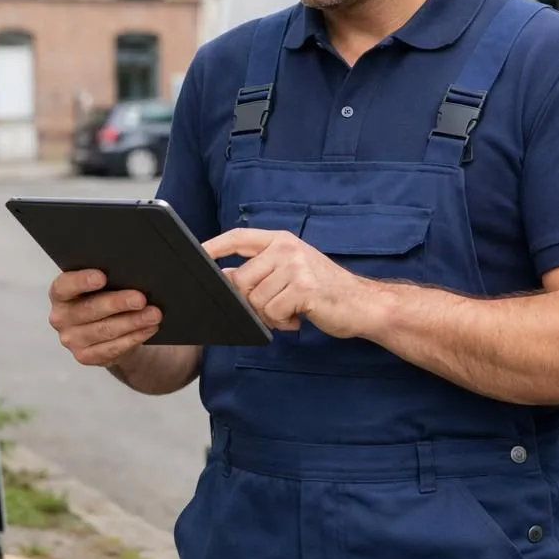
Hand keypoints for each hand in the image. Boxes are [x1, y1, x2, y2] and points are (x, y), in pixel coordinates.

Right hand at [47, 269, 161, 366]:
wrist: (108, 332)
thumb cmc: (104, 300)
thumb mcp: (103, 287)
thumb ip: (109, 280)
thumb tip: (132, 276)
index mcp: (61, 294)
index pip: (65, 286)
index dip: (81, 281)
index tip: (102, 277)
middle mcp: (61, 317)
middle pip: (89, 309)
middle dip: (118, 303)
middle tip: (140, 299)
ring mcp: (71, 339)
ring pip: (104, 330)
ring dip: (132, 322)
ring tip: (153, 314)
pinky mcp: (85, 356)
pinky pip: (112, 348)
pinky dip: (133, 337)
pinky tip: (148, 329)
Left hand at [202, 228, 370, 337]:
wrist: (362, 304)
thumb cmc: (324, 290)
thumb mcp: (290, 272)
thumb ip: (259, 271)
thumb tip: (224, 275)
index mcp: (281, 240)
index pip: (239, 238)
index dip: (215, 246)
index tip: (196, 253)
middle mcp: (287, 249)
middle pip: (241, 280)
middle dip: (251, 302)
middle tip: (276, 307)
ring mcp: (296, 267)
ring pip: (255, 300)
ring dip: (270, 314)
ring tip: (292, 310)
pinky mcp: (303, 288)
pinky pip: (273, 312)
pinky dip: (283, 321)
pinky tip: (300, 316)